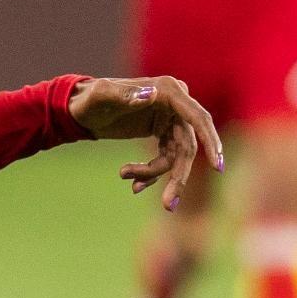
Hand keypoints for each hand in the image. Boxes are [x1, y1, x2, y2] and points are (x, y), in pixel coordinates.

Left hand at [69, 75, 224, 209]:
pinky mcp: (163, 132)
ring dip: (154, 174)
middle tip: (168, 206)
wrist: (78, 109)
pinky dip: (152, 174)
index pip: (197, 118)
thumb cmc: (88, 99)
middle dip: (178, 176)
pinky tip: (134, 185)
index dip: (210, 141)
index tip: (218, 166)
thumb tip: (152, 95)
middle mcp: (175, 104)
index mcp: (168, 91)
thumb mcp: (101, 96)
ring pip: (176, 156)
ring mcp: (171, 119)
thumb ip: (124, 94)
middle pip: (188, 146)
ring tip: (124, 175)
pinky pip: (167, 159)